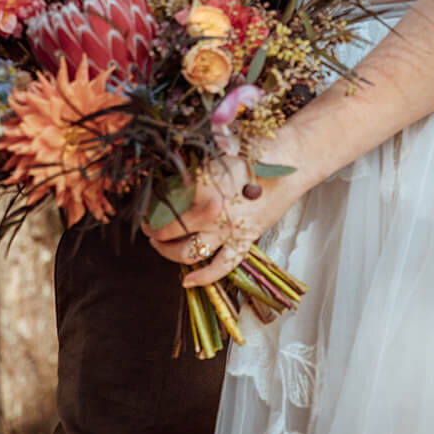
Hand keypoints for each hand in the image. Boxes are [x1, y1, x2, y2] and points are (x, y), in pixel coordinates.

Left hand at [142, 149, 305, 287]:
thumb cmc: (254, 152)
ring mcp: (226, 231)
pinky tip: (187, 281)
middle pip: (169, 230)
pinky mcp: (242, 242)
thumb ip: (192, 169)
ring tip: (160, 246)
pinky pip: (219, 268)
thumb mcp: (216, 154)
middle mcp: (210, 212)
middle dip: (153, 231)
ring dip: (167, 252)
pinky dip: (202, 278)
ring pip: (186, 252)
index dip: (149, 206)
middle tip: (149, 228)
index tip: (145, 207)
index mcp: (200, 186)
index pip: (163, 203)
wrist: (288, 162)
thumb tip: (168, 178)